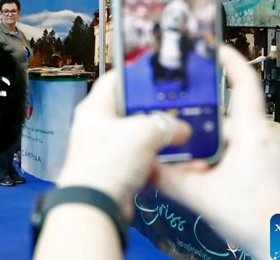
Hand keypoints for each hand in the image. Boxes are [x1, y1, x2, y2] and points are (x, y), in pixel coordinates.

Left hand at [56, 69, 190, 219]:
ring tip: (184, 134)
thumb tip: (181, 129)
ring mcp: (108, 150)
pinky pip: (143, 160)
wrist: (96, 206)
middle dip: (157, 111)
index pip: (115, 80)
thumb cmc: (104, 165)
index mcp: (95, 109)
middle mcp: (99, 127)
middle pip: (132, 110)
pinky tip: (179, 161)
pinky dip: (160, 161)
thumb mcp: (142, 133)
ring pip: (140, 137)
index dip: (136, 74)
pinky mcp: (118, 171)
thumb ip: (166, 125)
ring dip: (162, 138)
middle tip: (179, 108)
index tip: (157, 74)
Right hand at [155, 45, 279, 258]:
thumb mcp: (203, 197)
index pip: (243, 83)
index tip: (212, 48)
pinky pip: (240, 154)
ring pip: (231, 139)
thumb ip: (167, 178)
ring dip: (208, 151)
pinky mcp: (272, 169)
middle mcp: (265, 138)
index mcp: (252, 133)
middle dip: (199, 129)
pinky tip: (207, 181)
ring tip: (190, 169)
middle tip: (175, 135)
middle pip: (224, 118)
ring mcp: (271, 154)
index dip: (228, 61)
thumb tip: (142, 165)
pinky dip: (220, 162)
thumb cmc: (265, 221)